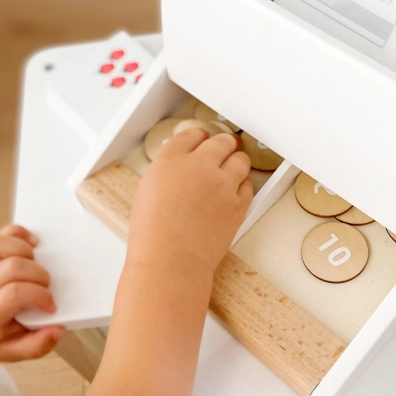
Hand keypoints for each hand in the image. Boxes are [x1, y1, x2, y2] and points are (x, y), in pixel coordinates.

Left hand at [0, 225, 64, 360]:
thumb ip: (37, 346)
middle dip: (39, 276)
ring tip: (38, 266)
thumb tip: (58, 329)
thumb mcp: (12, 352)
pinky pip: (0, 236)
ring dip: (27, 253)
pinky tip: (33, 243)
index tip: (51, 307)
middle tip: (46, 289)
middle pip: (13, 267)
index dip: (39, 296)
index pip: (14, 293)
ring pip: (2, 247)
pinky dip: (19, 233)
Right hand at [128, 129, 252, 277]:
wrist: (171, 260)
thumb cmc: (153, 235)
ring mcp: (222, 184)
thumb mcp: (147, 192)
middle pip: (221, 141)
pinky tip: (234, 192)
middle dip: (223, 145)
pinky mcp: (238, 204)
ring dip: (236, 162)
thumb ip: (166, 172)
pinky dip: (242, 186)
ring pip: (240, 159)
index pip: (191, 135)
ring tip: (232, 169)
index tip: (202, 140)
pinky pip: (248, 185)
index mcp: (170, 161)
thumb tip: (179, 168)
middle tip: (223, 150)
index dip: (198, 137)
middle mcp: (198, 166)